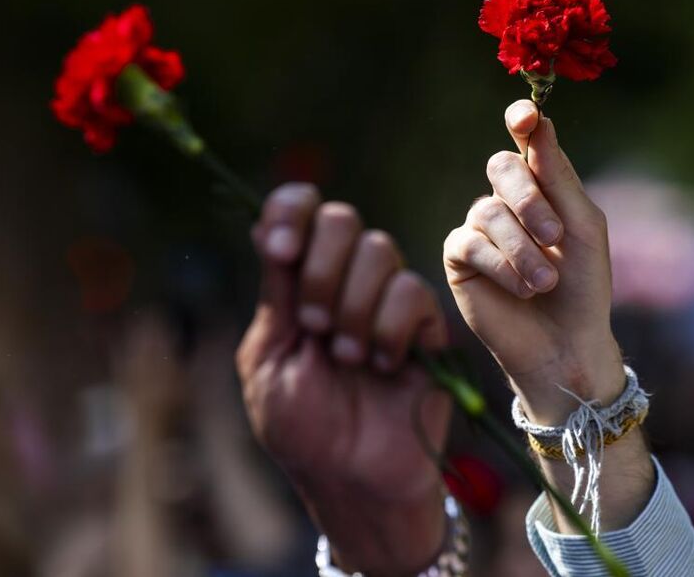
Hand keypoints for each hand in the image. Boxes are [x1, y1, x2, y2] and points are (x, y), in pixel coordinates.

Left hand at [236, 184, 450, 575]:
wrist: (353, 481)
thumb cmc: (302, 432)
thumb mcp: (269, 360)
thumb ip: (276, 294)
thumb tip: (270, 226)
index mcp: (297, 286)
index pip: (296, 212)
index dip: (289, 211)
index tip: (280, 250)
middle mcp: (343, 283)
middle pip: (341, 221)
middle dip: (320, 270)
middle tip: (313, 325)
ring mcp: (386, 302)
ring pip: (379, 251)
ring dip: (353, 308)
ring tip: (346, 359)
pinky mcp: (424, 326)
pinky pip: (412, 292)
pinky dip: (389, 328)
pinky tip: (382, 367)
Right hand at [444, 100, 624, 424]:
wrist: (567, 343)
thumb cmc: (584, 286)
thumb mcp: (582, 226)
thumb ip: (559, 176)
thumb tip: (537, 120)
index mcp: (542, 186)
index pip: (527, 141)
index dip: (523, 122)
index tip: (524, 116)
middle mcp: (507, 201)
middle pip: (501, 167)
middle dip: (530, 200)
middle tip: (556, 234)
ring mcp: (479, 229)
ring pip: (488, 212)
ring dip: (522, 248)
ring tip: (546, 282)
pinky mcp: (460, 259)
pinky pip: (469, 243)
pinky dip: (501, 266)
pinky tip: (523, 289)